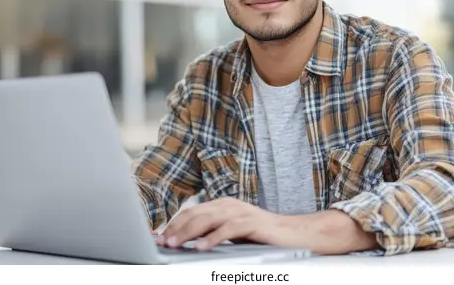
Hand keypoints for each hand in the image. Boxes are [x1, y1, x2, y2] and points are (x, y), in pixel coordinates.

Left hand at [155, 197, 378, 254]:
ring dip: (188, 233)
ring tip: (175, 244)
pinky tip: (200, 248)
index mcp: (222, 205)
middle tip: (162, 243)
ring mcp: (240, 212)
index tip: (159, 237)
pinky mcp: (252, 222)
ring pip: (208, 220)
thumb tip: (184, 242)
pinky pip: (228, 229)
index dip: (174, 224)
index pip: (192, 212)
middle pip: (196, 214)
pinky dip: (212, 238)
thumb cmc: (261, 236)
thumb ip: (210, 233)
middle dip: (176, 229)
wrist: (294, 233)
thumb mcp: (231, 233)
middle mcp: (229, 205)